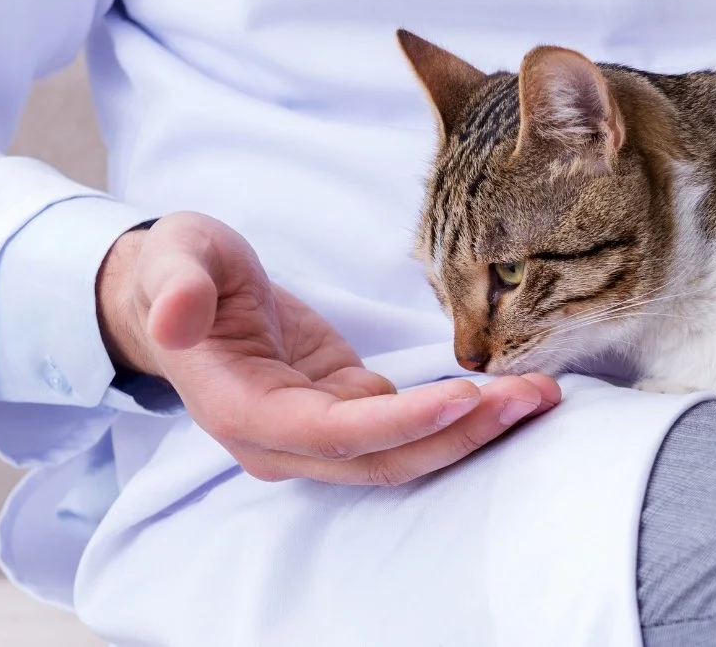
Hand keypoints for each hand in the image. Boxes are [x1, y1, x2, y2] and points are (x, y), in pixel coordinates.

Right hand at [96, 212, 560, 484]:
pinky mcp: (346, 410)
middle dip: (461, 432)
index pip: (334, 433)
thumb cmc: (179, 273)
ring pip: (405, 451)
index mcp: (243, 411)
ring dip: (474, 430)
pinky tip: (511, 391)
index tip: (465, 397)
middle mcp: (285, 440)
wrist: (180, 296)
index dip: (400, 423)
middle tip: (533, 397)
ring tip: (541, 395)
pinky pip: (409, 427)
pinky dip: (460, 414)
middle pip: (384, 457)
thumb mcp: (174, 259)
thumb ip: (176, 286)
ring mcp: (319, 432)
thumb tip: (176, 318)